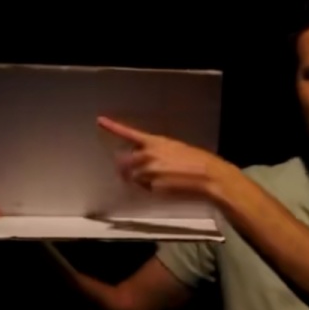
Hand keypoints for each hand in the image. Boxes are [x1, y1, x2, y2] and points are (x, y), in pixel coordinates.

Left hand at [98, 116, 238, 201]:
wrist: (208, 176)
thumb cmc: (196, 160)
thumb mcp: (174, 148)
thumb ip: (155, 152)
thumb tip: (144, 160)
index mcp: (154, 142)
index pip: (129, 133)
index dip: (113, 127)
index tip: (100, 120)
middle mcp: (147, 156)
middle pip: (124, 162)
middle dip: (125, 168)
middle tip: (131, 173)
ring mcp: (148, 172)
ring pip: (133, 177)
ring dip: (139, 179)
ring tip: (159, 179)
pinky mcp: (152, 187)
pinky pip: (145, 189)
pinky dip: (150, 189)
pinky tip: (166, 186)